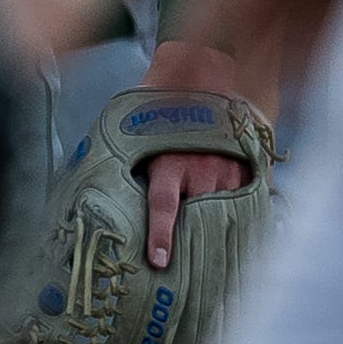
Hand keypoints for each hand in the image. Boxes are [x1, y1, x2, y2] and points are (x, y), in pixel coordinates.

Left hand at [133, 37, 250, 267]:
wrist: (207, 67)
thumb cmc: (161, 99)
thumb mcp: (135, 123)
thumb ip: (123, 151)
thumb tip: (89, 173)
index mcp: (170, 163)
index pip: (163, 206)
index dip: (160, 236)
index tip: (159, 262)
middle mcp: (203, 170)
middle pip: (200, 218)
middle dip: (195, 244)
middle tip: (191, 277)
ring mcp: (231, 169)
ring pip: (228, 212)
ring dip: (220, 231)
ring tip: (220, 264)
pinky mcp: (252, 165)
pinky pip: (254, 199)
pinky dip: (249, 215)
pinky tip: (246, 235)